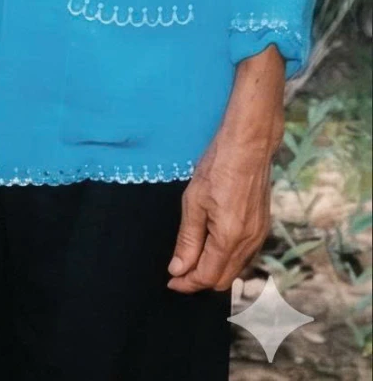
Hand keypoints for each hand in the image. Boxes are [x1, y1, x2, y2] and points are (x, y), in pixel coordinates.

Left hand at [168, 50, 284, 291]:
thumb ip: (187, 240)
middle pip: (223, 278)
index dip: (187, 283)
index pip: (207, 276)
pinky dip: (227, 260)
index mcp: (230, 239)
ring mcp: (259, 236)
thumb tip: (178, 269)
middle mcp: (249, 243)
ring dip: (214, 271)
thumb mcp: (193, 202)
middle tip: (177, 273)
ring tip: (190, 262)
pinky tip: (212, 248)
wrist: (248, 148)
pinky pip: (244, 256)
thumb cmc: (217, 169)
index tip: (170, 282)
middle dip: (200, 281)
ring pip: (236, 269)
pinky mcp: (262, 228)